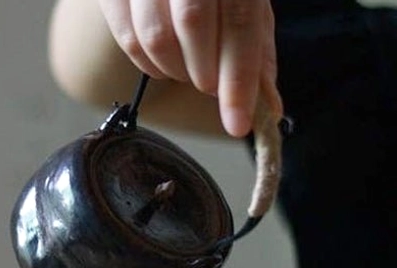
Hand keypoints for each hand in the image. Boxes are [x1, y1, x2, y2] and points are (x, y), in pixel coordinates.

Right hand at [97, 0, 281, 137]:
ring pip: (155, 35)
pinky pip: (127, 39)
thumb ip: (258, 52)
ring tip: (188, 65)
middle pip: (193, 23)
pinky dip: (149, 63)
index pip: (240, 22)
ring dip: (175, 70)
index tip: (238, 125)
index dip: (238, 80)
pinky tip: (164, 59)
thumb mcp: (246, 4)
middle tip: (210, 82)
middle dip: (204, 71)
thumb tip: (269, 108)